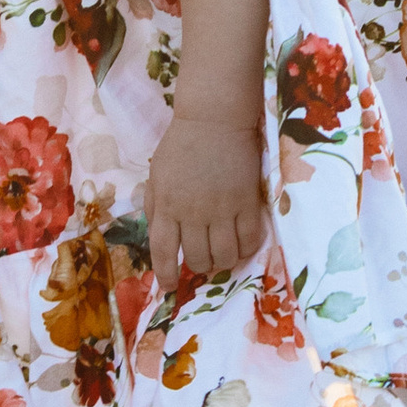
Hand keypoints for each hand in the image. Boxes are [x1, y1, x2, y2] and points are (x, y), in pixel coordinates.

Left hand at [144, 111, 267, 286]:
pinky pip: (250, 239)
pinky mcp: (246, 201)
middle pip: (197, 258)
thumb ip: (155, 207)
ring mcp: (221, 208)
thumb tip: (159, 238)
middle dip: (200, 267)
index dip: (166, 274)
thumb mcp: (156, 176)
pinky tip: (243, 246)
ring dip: (223, 263)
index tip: (171, 287)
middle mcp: (192, 212)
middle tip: (204, 262)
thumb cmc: (181, 146)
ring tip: (223, 256)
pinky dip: (247, 249)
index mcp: (166, 205)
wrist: (213, 120)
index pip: (162, 251)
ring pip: (225, 256)